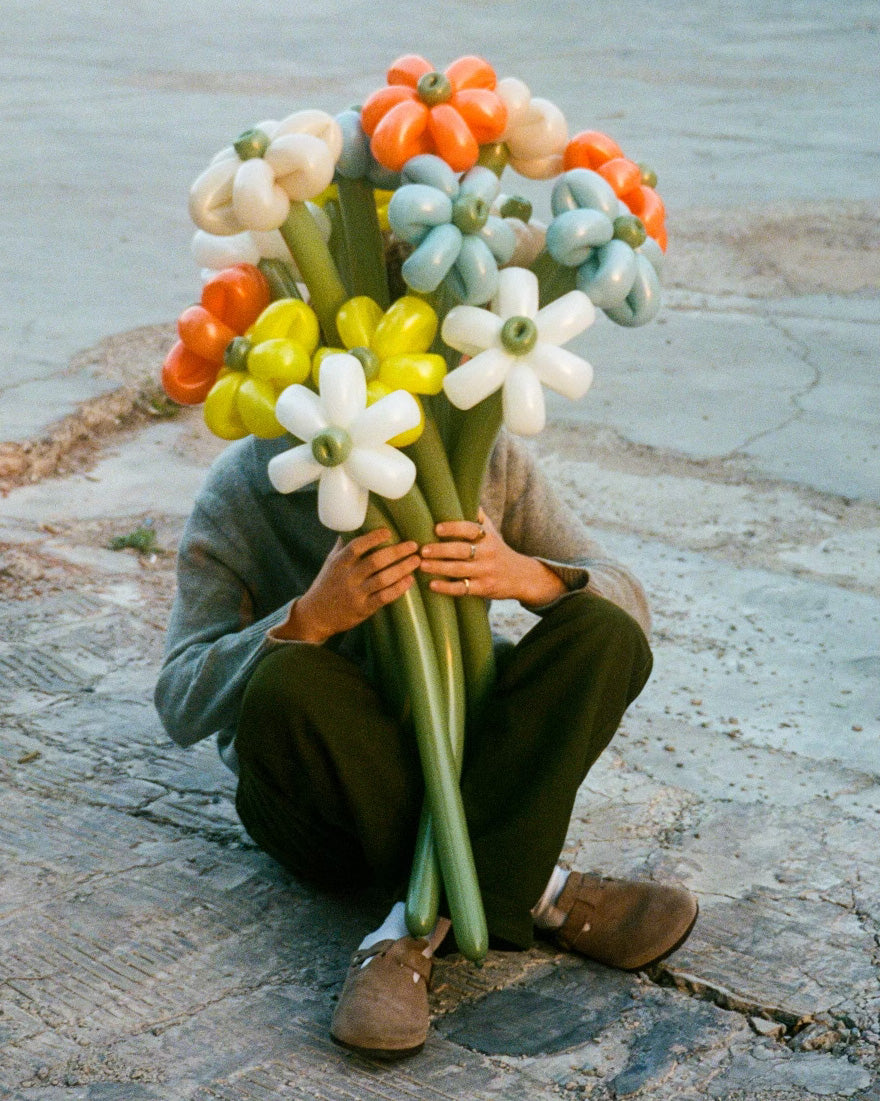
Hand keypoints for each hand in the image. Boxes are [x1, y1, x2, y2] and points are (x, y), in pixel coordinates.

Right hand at [276, 528, 420, 642]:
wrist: (315, 616)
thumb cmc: (326, 585)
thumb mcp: (330, 563)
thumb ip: (344, 546)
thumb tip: (354, 524)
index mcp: (339, 563)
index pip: (356, 546)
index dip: (373, 538)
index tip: (389, 531)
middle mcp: (347, 577)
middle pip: (375, 561)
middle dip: (397, 552)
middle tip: (413, 545)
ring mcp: (355, 594)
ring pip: (382, 579)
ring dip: (402, 569)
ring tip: (417, 561)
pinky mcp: (362, 609)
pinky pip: (383, 597)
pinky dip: (398, 589)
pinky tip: (409, 581)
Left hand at [419, 510, 567, 605]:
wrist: (520, 576)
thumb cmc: (497, 549)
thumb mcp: (492, 531)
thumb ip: (477, 515)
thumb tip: (461, 492)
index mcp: (487, 537)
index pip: (470, 529)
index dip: (454, 528)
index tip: (436, 528)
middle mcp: (487, 553)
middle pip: (462, 551)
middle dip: (440, 550)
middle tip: (422, 549)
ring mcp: (485, 572)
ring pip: (459, 570)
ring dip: (439, 568)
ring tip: (421, 565)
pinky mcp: (483, 589)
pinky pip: (463, 589)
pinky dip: (447, 588)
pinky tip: (432, 585)